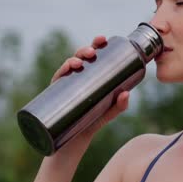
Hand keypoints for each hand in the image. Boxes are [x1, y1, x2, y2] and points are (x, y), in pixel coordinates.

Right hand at [50, 35, 131, 150]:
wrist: (74, 142)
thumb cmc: (92, 122)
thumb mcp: (109, 113)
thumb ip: (119, 105)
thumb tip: (127, 93)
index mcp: (88, 76)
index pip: (91, 56)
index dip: (95, 44)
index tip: (103, 39)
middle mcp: (75, 77)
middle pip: (79, 57)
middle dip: (85, 50)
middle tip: (93, 52)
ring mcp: (65, 85)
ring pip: (68, 66)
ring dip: (74, 59)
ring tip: (81, 62)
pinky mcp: (56, 95)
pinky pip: (57, 80)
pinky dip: (62, 72)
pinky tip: (69, 69)